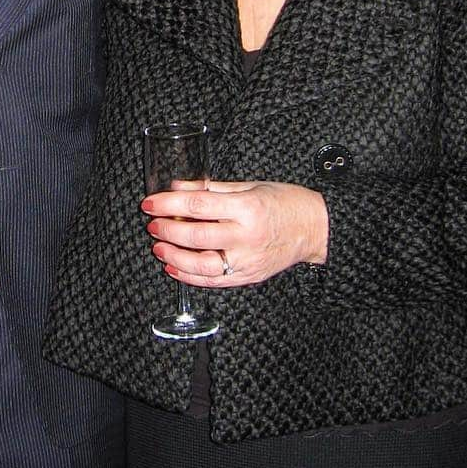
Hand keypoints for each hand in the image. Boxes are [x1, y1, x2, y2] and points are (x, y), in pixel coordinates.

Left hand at [142, 180, 328, 287]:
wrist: (316, 227)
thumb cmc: (285, 202)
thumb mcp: (250, 186)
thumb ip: (212, 188)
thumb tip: (179, 186)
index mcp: (247, 207)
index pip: (198, 206)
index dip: (168, 204)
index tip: (150, 203)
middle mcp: (246, 236)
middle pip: (196, 236)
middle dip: (167, 231)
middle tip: (152, 225)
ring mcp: (248, 260)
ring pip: (202, 265)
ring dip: (175, 257)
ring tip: (159, 248)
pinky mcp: (249, 277)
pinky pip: (214, 281)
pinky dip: (190, 276)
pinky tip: (175, 268)